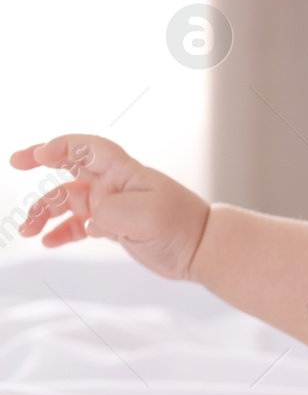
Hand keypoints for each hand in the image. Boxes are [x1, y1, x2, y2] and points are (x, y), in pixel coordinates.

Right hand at [8, 134, 211, 281]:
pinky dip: (62, 231)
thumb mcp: (143, 217)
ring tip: (26, 230)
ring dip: (44, 212)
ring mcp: (113, 205)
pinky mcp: (114, 226)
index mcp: (124, 173)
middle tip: (15, 162)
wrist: (203, 249)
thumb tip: (90, 220)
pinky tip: (47, 242)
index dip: (62, 145)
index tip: (38, 154)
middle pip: (71, 166)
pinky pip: (79, 224)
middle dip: (42, 160)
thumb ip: (108, 213)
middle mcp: (115, 185)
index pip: (88, 149)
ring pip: (68, 200)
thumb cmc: (180, 226)